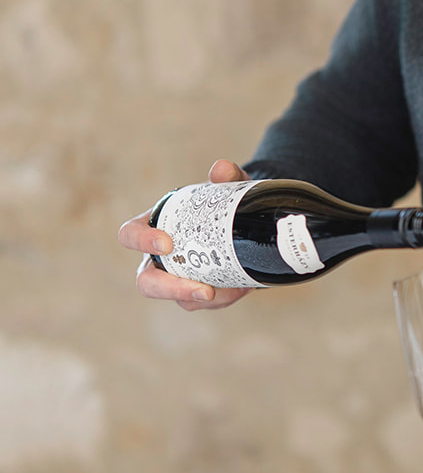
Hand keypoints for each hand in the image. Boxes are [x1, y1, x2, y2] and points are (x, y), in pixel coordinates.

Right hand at [118, 159, 251, 311]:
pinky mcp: (197, 293)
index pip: (130, 235)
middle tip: (202, 288)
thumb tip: (222, 170)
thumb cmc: (219, 202)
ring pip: (176, 299)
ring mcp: (177, 278)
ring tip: (225, 290)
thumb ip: (226, 176)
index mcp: (153, 226)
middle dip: (169, 288)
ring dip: (200, 298)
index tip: (167, 243)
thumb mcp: (225, 187)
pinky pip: (202, 303)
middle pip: (146, 282)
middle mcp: (158, 258)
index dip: (141, 241)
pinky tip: (240, 286)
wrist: (243, 221)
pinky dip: (223, 297)